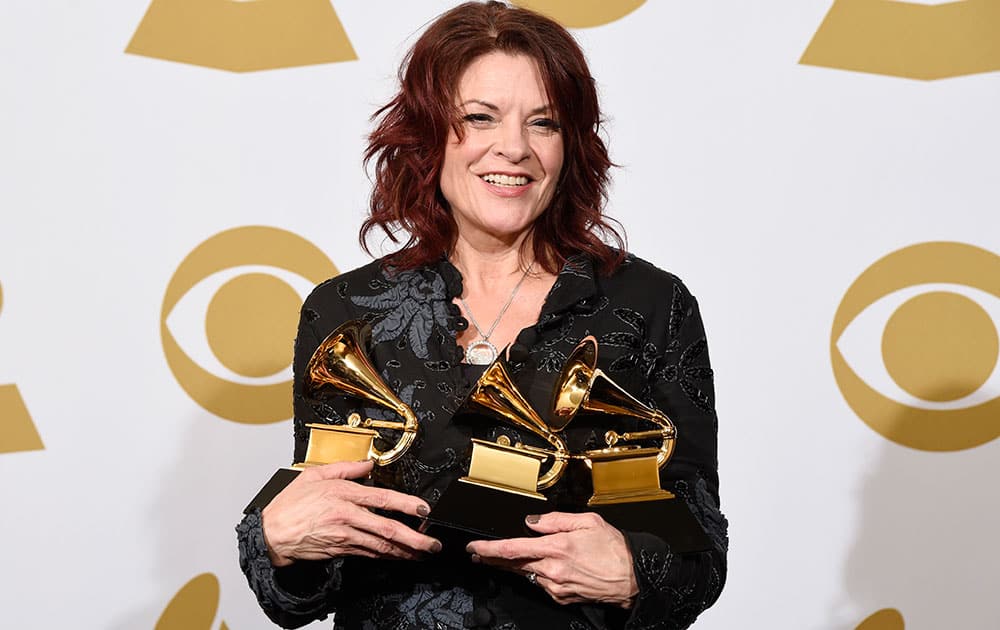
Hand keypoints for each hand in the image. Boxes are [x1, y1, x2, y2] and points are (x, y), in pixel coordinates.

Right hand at [261, 460, 441, 566]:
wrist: (271, 533)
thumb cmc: (290, 504)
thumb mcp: (315, 475)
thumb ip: (346, 467)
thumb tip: (368, 464)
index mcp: (343, 494)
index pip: (383, 499)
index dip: (407, 506)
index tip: (424, 510)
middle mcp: (347, 516)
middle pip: (387, 528)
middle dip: (414, 538)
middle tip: (431, 543)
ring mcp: (344, 535)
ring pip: (381, 545)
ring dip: (404, 551)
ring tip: (422, 552)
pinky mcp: (340, 550)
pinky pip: (368, 553)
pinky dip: (386, 556)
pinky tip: (398, 556)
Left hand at [466, 512, 637, 607]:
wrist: (633, 578)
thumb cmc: (615, 549)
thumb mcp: (587, 521)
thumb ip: (555, 520)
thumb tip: (532, 522)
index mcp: (557, 547)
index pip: (512, 549)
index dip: (489, 549)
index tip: (474, 547)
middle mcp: (553, 570)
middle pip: (513, 564)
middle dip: (493, 558)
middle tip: (478, 553)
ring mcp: (556, 586)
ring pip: (527, 574)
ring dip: (514, 565)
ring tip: (504, 557)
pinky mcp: (562, 597)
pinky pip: (542, 583)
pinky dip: (536, 573)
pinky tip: (538, 567)